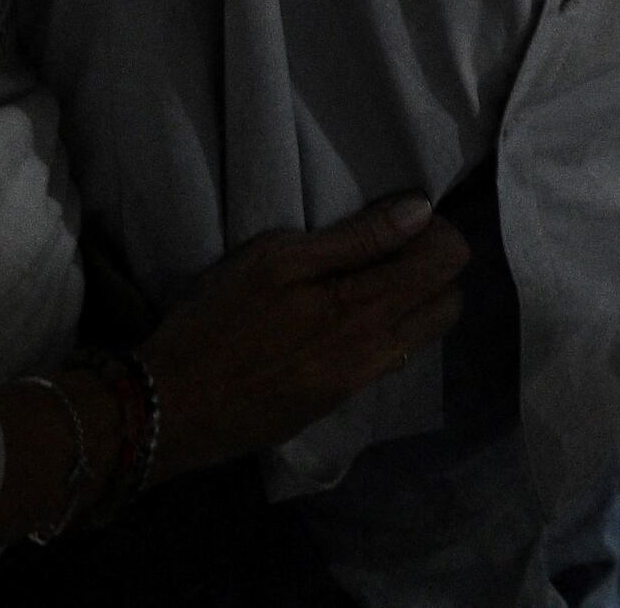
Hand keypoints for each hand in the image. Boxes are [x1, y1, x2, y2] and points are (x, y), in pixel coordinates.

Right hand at [136, 198, 475, 471]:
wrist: (171, 408)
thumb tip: (421, 211)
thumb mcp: (277, 260)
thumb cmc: (218, 321)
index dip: (433, 230)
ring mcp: (359, 384)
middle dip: (432, 268)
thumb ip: (356, 238)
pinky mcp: (336, 404)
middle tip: (385, 250)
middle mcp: (377, 352)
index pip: (448, 262)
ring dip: (410, 304)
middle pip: (448, 303)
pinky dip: (381, 334)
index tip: (398, 219)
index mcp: (366, 308)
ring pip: (421, 337)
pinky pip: (387, 362)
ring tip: (361, 283)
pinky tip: (337, 320)